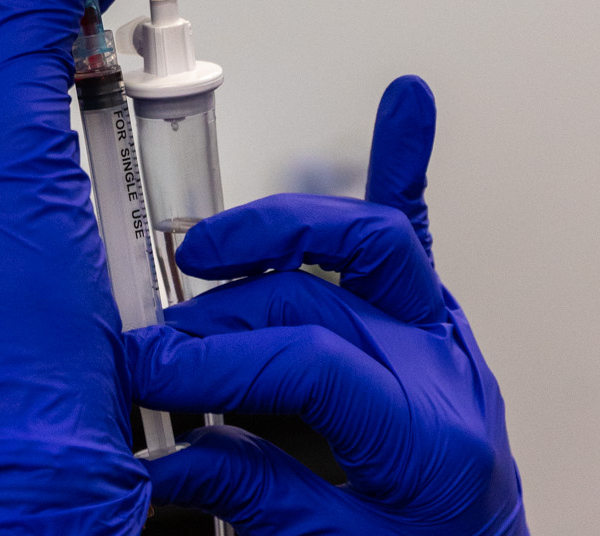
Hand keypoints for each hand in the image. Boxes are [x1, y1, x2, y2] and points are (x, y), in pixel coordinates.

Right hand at [126, 77, 527, 533]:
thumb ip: (254, 496)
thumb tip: (164, 454)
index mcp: (425, 437)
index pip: (308, 363)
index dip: (219, 362)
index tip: (156, 374)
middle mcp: (440, 371)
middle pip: (317, 300)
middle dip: (221, 317)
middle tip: (160, 348)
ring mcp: (443, 339)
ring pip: (371, 241)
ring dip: (285, 230)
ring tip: (212, 250)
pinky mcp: (437, 328)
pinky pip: (417, 238)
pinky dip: (406, 164)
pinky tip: (405, 104)